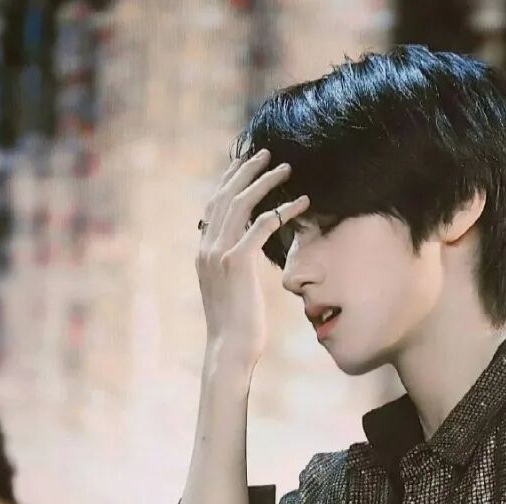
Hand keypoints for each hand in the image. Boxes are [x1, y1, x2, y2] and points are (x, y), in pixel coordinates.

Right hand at [195, 147, 309, 364]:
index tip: (245, 162)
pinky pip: (262, 226)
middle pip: (226, 195)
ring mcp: (219, 253)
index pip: (215, 205)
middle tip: (266, 152)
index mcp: (203, 251)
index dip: (230, 180)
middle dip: (246, 170)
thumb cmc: (237, 326)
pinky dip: (283, 210)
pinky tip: (301, 203)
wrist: (230, 349)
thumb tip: (246, 254)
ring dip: (265, 182)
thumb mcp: (231, 290)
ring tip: (285, 168)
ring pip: (242, 204)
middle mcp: (207, 247)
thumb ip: (234, 266)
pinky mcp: (237, 263)